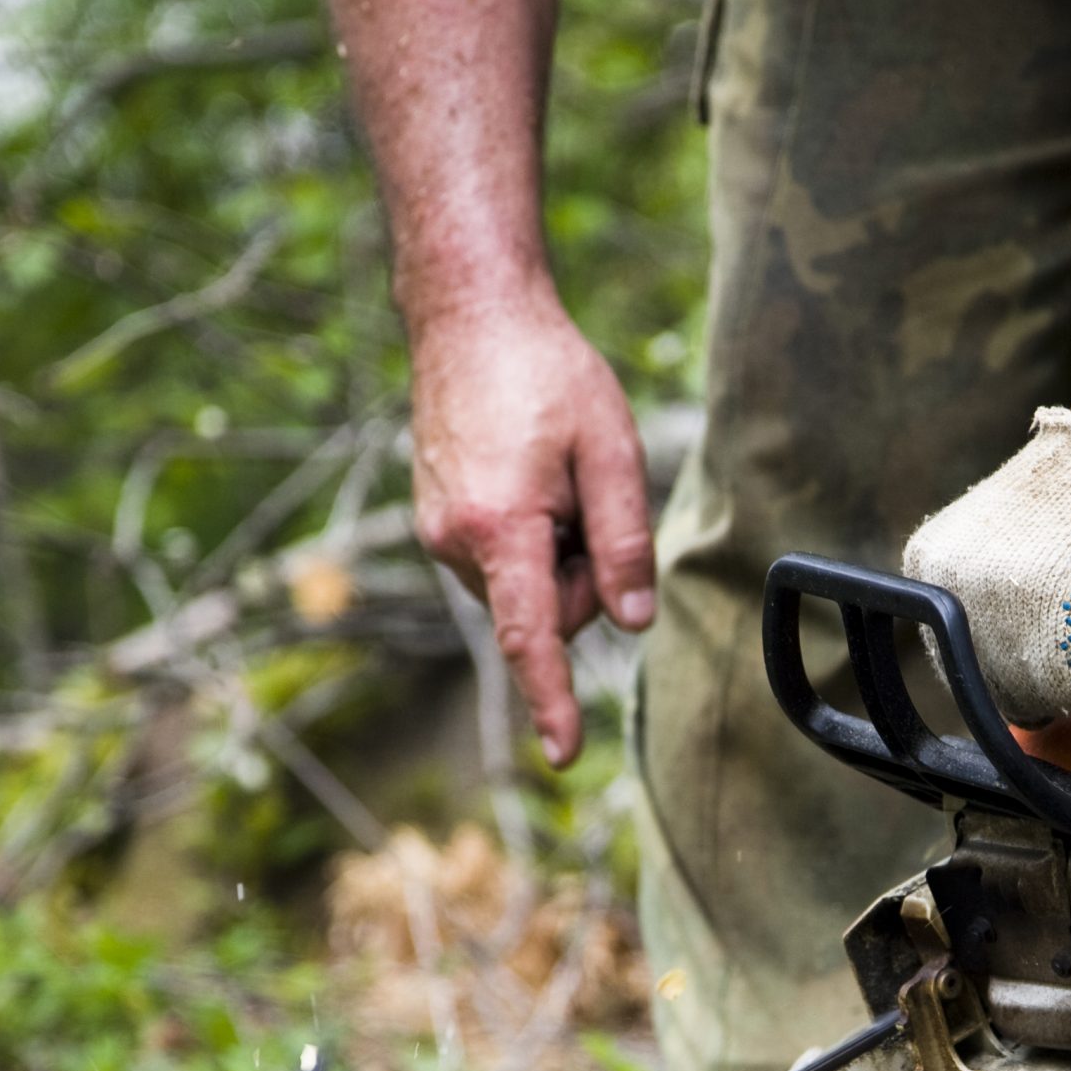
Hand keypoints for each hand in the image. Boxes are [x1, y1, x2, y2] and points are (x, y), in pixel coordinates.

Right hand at [408, 293, 653, 766]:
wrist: (469, 318)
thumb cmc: (547, 375)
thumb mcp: (610, 451)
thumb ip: (625, 544)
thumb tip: (633, 623)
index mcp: (498, 529)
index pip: (532, 637)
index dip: (552, 700)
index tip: (564, 753)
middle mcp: (454, 543)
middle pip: (550, 611)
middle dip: (585, 577)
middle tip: (589, 496)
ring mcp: (438, 535)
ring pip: (529, 589)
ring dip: (558, 552)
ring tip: (552, 474)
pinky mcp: (437, 525)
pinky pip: (505, 564)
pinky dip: (532, 539)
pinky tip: (529, 477)